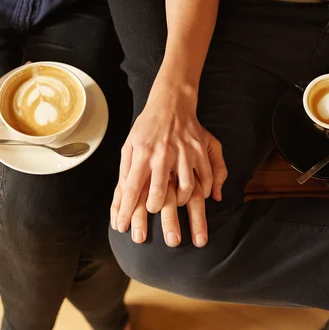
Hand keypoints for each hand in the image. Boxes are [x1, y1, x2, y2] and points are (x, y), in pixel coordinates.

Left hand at [110, 85, 227, 246]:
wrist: (171, 102)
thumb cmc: (147, 127)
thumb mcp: (129, 144)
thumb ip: (126, 171)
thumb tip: (123, 197)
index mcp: (142, 152)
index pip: (132, 187)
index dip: (126, 210)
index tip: (122, 227)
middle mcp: (162, 153)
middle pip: (158, 191)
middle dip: (153, 209)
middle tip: (153, 212)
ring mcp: (184, 152)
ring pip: (186, 188)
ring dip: (180, 202)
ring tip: (176, 205)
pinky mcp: (200, 151)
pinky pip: (206, 177)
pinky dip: (204, 191)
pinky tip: (199, 196)